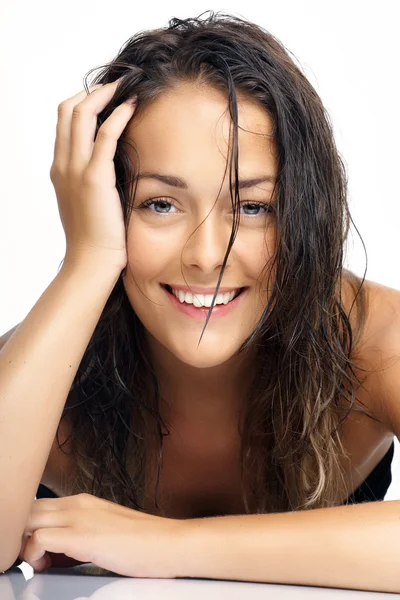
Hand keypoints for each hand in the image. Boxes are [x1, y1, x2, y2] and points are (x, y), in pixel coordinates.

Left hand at [19, 493, 187, 577]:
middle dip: (20, 533)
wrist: (170, 543)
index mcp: (83, 502)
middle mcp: (78, 504)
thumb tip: (54, 554)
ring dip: (24, 543)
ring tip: (39, 563)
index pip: (38, 505)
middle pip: (28, 509)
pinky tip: (46, 566)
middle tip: (30, 557)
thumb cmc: (144, 543)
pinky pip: (39, 539)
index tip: (32, 549)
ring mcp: (80, 518)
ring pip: (28, 519)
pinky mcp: (83, 536)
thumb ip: (78, 538)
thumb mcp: (105, 534)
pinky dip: (33, 554)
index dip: (27, 527)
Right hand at [50, 79, 135, 269]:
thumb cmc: (94, 237)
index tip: (106, 97)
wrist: (91, 261)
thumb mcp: (87, 202)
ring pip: (81, 114)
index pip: (64, 121)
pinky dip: (118, 115)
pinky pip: (105, 134)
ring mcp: (76, 169)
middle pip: (68, 109)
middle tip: (118, 85)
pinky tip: (132, 106)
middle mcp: (63, 163)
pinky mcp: (94, 178)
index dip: (83, 102)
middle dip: (93, 91)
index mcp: (60, 168)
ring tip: (126, 87)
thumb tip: (110, 167)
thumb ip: (91, 180)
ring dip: (105, 94)